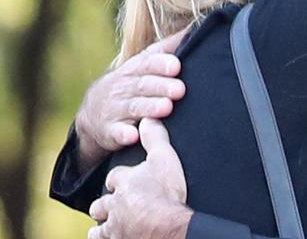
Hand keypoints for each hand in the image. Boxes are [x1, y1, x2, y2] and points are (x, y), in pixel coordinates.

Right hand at [75, 31, 185, 172]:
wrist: (94, 111)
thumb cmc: (130, 83)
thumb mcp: (142, 63)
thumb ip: (166, 48)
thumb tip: (194, 28)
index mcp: (134, 69)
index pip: (148, 62)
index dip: (161, 63)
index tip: (176, 65)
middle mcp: (124, 87)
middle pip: (143, 85)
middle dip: (161, 86)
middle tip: (180, 89)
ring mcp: (116, 109)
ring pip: (133, 107)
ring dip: (149, 107)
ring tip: (166, 108)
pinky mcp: (110, 131)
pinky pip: (116, 133)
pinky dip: (124, 134)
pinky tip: (134, 136)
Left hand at [88, 118, 191, 238]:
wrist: (168, 227)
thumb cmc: (166, 192)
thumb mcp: (164, 158)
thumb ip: (155, 137)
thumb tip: (148, 118)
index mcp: (123, 180)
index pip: (114, 177)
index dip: (120, 179)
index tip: (126, 181)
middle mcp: (114, 203)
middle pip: (101, 204)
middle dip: (106, 204)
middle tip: (115, 204)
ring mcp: (114, 226)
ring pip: (100, 226)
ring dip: (104, 224)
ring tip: (111, 224)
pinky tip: (114, 238)